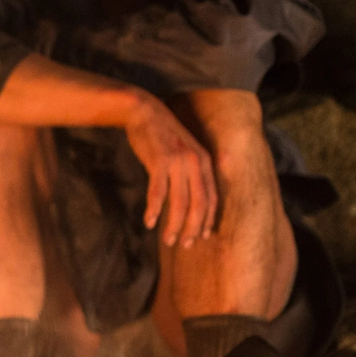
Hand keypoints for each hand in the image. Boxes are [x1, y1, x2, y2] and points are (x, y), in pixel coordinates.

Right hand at [124, 95, 216, 247]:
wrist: (144, 111)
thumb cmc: (161, 135)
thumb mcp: (183, 152)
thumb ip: (188, 172)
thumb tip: (186, 198)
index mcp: (205, 162)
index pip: (211, 199)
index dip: (207, 220)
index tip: (200, 237)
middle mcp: (196, 163)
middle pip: (199, 204)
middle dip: (192, 228)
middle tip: (183, 245)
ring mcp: (179, 162)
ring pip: (180, 202)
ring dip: (173, 224)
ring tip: (167, 240)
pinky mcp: (160, 161)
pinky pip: (158, 192)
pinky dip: (154, 209)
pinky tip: (149, 222)